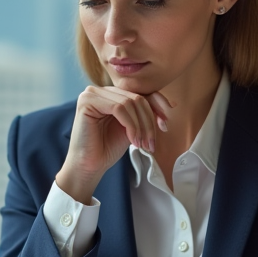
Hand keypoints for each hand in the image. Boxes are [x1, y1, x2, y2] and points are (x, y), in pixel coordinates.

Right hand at [55, 86, 173, 203]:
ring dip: (141, 126)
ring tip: (142, 145)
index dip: (157, 106)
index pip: (140, 92)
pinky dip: (130, 125)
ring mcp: (92, 93)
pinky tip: (133, 141)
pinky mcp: (87, 101)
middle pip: (137, 98)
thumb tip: (170, 104)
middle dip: (149, 122)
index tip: (165, 125)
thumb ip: (144, 114)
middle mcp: (100, 90)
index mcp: (111, 94)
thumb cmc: (108, 148)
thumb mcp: (133, 127)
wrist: (89, 166)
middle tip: (152, 143)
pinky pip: (118, 108)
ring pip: (129, 103)